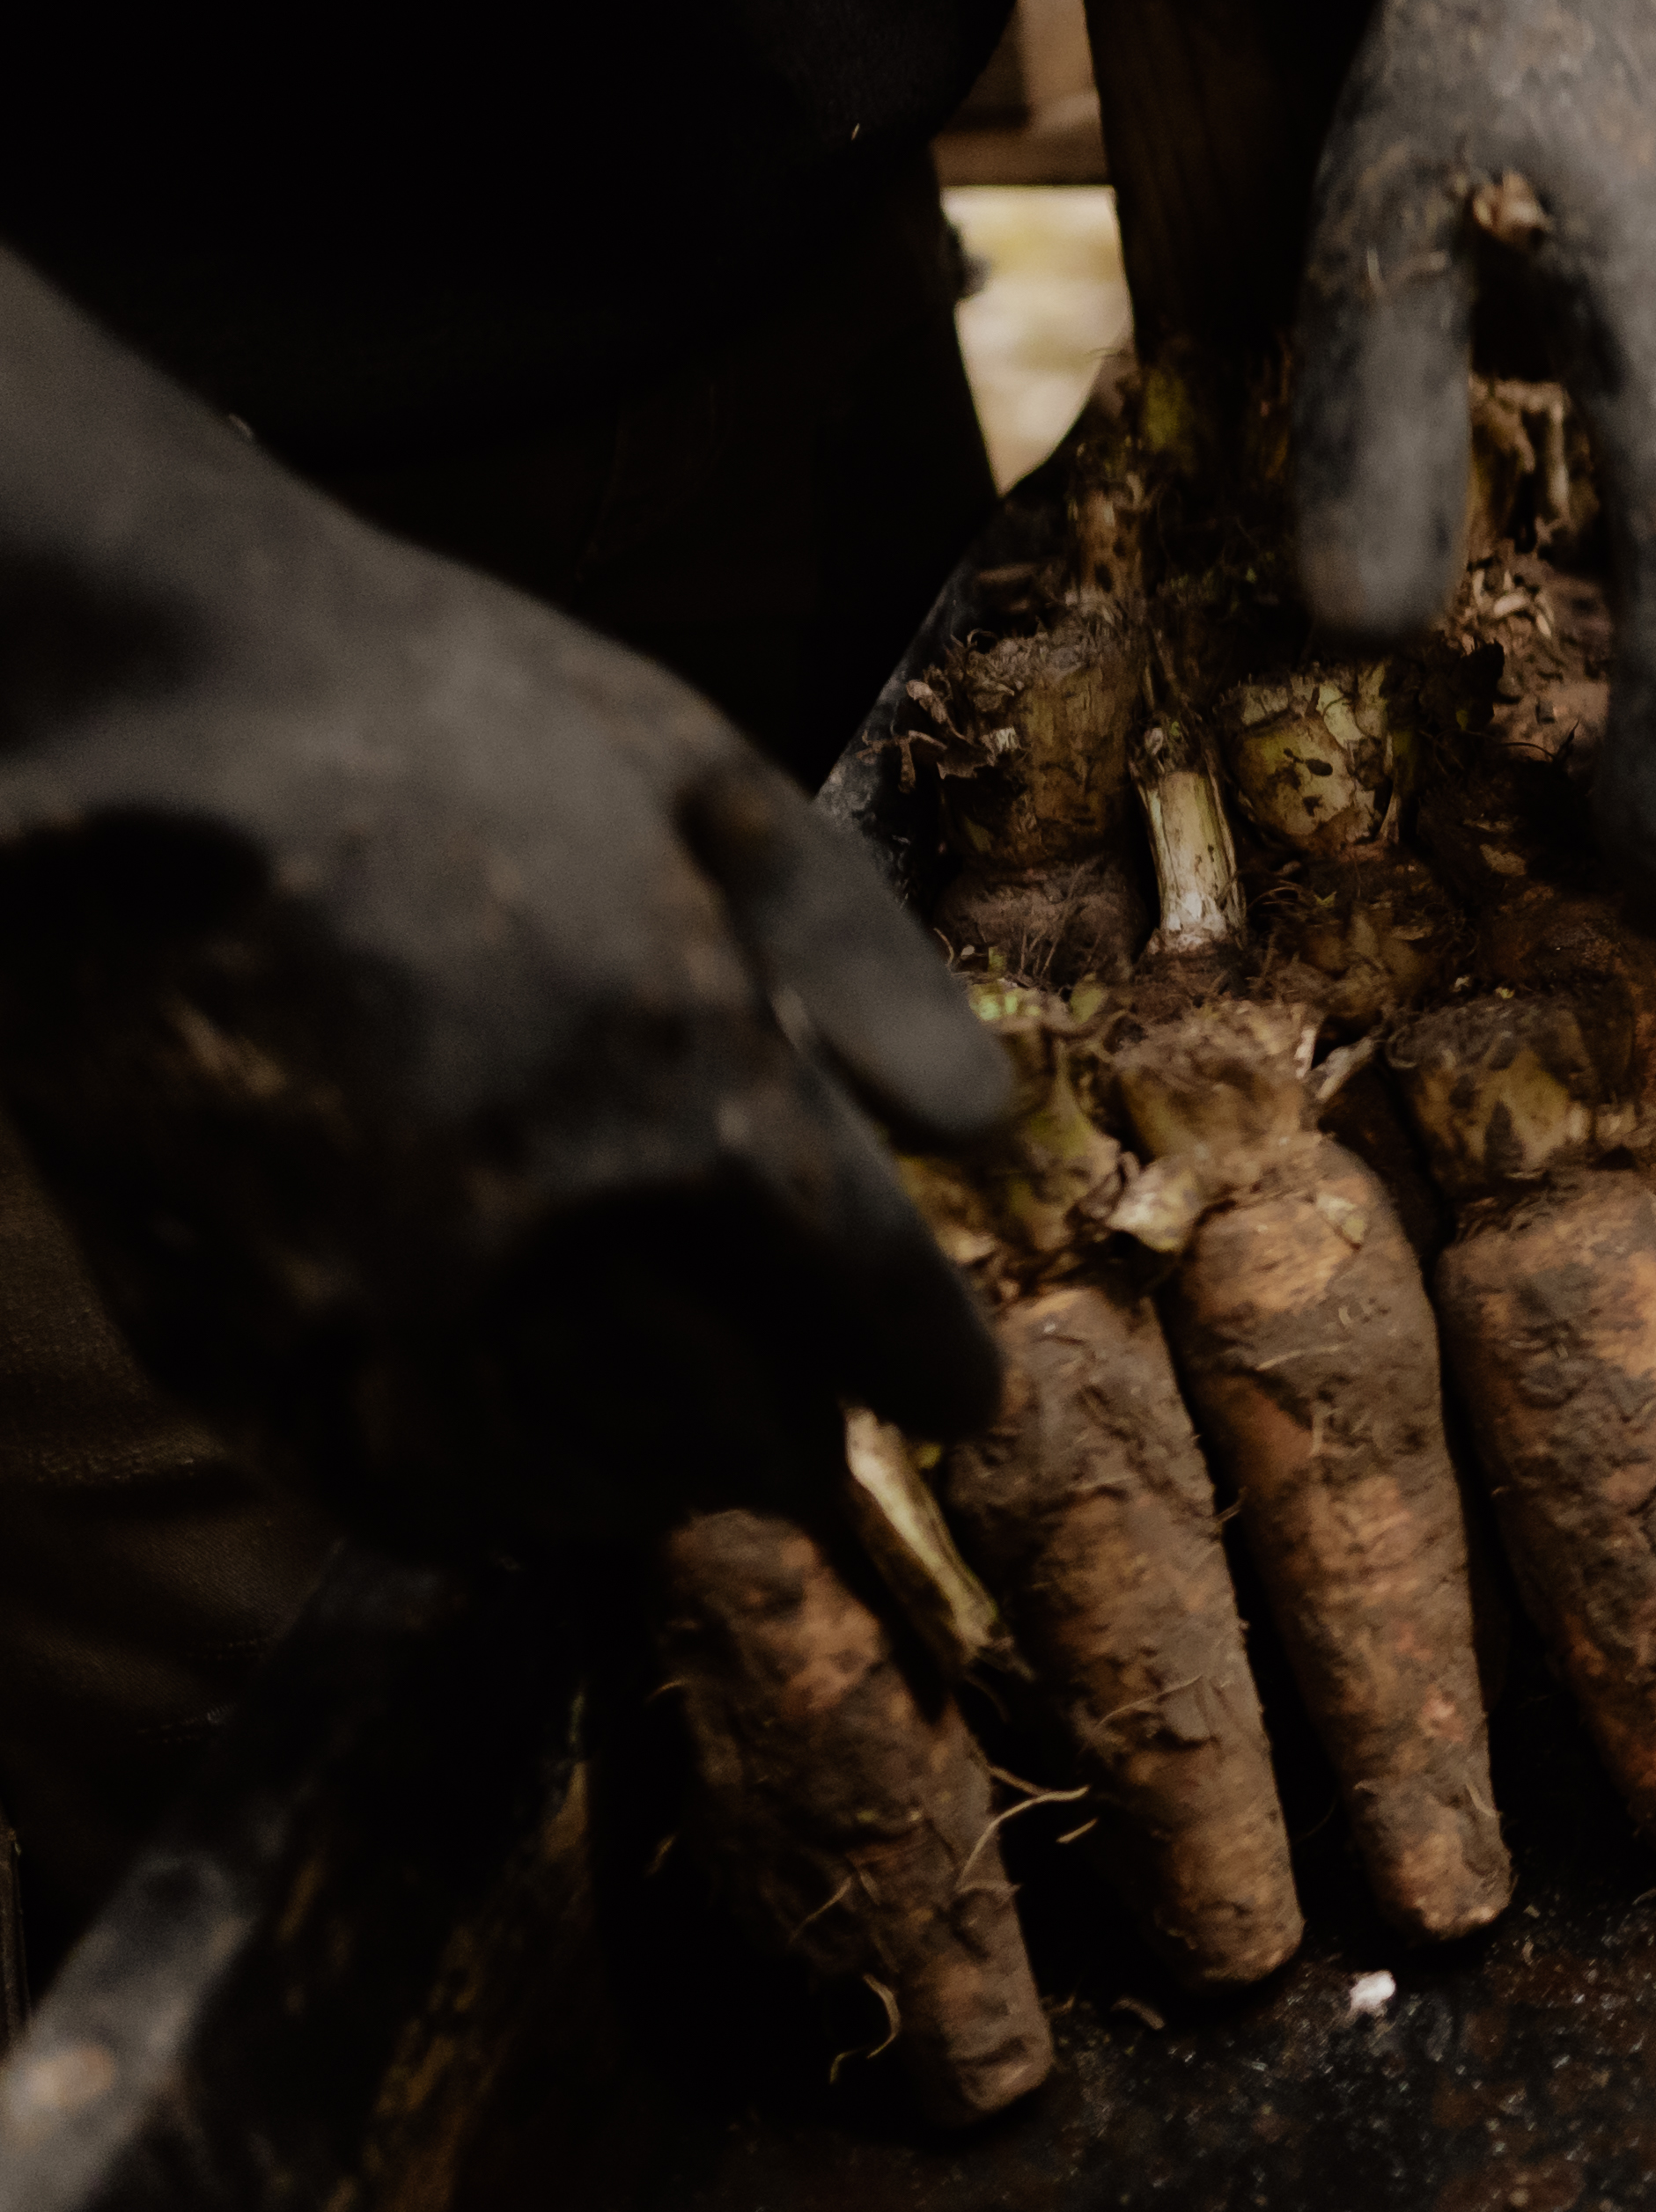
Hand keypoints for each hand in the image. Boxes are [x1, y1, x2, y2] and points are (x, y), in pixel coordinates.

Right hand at [0, 258, 1007, 1539]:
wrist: (119, 717)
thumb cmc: (439, 720)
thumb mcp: (715, 790)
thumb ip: (865, 972)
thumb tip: (979, 1134)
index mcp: (686, 1095)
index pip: (873, 1315)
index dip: (936, 1368)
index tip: (956, 1389)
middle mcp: (535, 1232)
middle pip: (738, 1435)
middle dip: (801, 1433)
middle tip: (819, 1418)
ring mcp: (361, 1301)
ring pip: (573, 1482)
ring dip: (655, 1474)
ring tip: (688, 1438)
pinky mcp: (220, 1328)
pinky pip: (393, 1487)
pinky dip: (485, 1494)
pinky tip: (524, 1454)